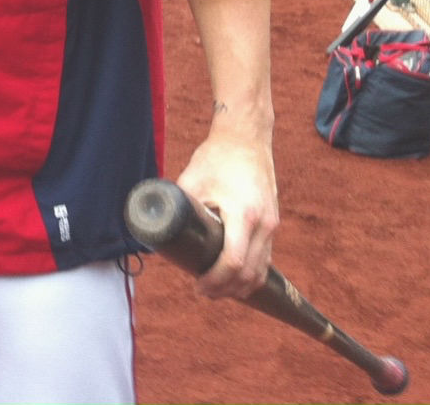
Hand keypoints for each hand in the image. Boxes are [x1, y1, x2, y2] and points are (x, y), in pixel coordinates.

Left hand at [173, 131, 277, 299]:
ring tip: (216, 288)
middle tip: (203, 292)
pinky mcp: (273, 222)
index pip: (233, 262)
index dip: (215, 281)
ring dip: (241, 285)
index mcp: (243, 214)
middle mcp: (263, 224)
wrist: (247, 138)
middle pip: (250, 274)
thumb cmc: (217, 158)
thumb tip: (156, 230)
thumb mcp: (192, 181)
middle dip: (227, 289)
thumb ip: (178, 206)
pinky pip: (266, 257)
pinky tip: (235, 278)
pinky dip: (251, 273)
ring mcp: (272, 224)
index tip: (197, 286)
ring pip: (262, 270)